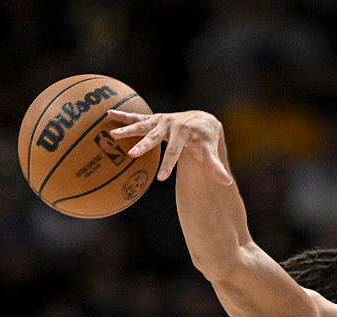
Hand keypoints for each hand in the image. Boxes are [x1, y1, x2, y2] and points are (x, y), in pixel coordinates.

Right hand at [108, 109, 232, 183]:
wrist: (202, 119)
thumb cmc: (206, 138)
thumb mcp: (210, 150)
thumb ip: (215, 166)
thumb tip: (227, 182)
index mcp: (184, 132)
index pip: (175, 151)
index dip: (168, 164)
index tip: (160, 179)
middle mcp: (170, 123)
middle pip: (155, 136)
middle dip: (144, 145)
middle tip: (133, 154)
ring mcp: (160, 120)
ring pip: (142, 125)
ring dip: (128, 128)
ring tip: (113, 134)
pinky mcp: (153, 119)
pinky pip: (137, 117)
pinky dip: (124, 115)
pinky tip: (109, 114)